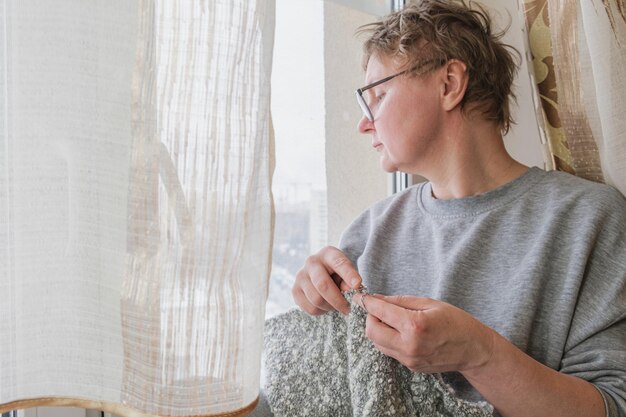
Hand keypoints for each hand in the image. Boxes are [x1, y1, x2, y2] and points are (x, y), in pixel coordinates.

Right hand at [292, 246, 362, 315]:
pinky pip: (310, 308)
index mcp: (328, 253)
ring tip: (336, 305)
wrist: (321, 273)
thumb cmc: (338, 273)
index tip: (357, 285)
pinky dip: (321, 311)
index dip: (348, 275)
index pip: (339, 263)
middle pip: (323, 285)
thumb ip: (350, 280)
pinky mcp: (295, 290)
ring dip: (330, 307)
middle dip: (338, 301)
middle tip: (348, 308)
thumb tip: (351, 289)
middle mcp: (311, 262)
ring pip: (316, 300)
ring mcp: (300, 276)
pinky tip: (325, 306)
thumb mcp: (347, 272)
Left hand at [354, 294, 495, 373]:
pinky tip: (398, 331)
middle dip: (370, 318)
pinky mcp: (410, 367)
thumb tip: (376, 298)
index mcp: (414, 325)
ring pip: (378, 343)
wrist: (474, 350)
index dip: (367, 302)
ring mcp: (409, 359)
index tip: (361, 296)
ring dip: (377, 329)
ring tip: (388, 319)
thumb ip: (399, 301)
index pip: (380, 312)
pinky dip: (387, 339)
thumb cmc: (455, 321)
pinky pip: (389, 351)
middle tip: (377, 309)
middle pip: (372, 332)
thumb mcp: (428, 303)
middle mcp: (409, 345)